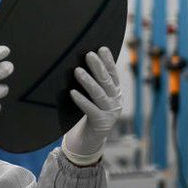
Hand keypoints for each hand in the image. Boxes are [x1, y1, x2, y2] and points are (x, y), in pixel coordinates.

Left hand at [62, 47, 122, 165]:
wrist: (91, 139)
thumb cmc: (91, 113)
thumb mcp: (97, 97)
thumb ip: (96, 83)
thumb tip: (85, 61)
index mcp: (116, 93)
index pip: (113, 74)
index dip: (108, 61)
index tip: (102, 48)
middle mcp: (116, 101)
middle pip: (106, 82)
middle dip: (98, 67)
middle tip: (89, 55)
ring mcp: (110, 113)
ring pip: (98, 94)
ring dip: (88, 82)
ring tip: (77, 71)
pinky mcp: (100, 123)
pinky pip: (90, 109)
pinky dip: (81, 100)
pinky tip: (72, 92)